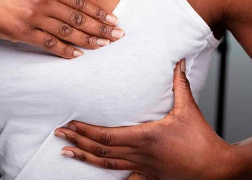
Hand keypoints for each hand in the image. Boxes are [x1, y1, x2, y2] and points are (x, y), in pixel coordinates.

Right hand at [0, 0, 122, 58]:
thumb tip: (76, 5)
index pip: (81, 3)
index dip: (99, 12)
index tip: (114, 20)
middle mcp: (44, 4)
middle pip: (79, 18)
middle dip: (101, 27)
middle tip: (118, 35)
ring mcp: (34, 19)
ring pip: (68, 31)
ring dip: (88, 40)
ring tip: (104, 46)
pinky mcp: (25, 33)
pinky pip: (50, 44)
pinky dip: (65, 51)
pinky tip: (78, 56)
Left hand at [54, 59, 243, 179]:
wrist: (214, 167)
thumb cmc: (201, 140)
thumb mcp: (189, 109)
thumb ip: (180, 85)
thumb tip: (178, 63)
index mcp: (145, 137)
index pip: (107, 136)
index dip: (86, 131)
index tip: (71, 125)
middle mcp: (139, 154)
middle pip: (101, 150)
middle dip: (78, 142)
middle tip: (59, 135)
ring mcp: (142, 167)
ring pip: (106, 165)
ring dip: (85, 158)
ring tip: (66, 153)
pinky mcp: (148, 175)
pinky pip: (124, 179)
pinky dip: (107, 177)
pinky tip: (96, 177)